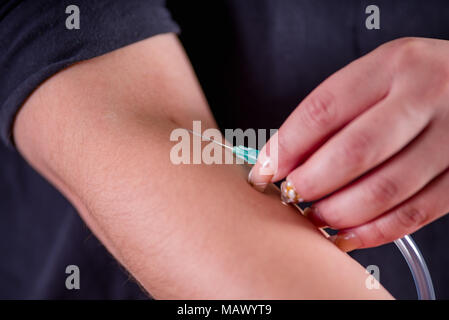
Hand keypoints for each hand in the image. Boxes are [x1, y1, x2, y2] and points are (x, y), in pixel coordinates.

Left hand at [249, 37, 448, 251]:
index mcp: (392, 65)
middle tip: (291, 195)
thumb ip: (333, 113)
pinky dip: (374, 231)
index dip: (286, 148)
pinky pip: (414, 213)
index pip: (323, 110)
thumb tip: (282, 161)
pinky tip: (348, 233)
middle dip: (310, 184)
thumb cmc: (412, 83)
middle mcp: (426, 95)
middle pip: (353, 153)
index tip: (264, 171)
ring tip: (316, 217)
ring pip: (384, 190)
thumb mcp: (374, 77)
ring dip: (339, 213)